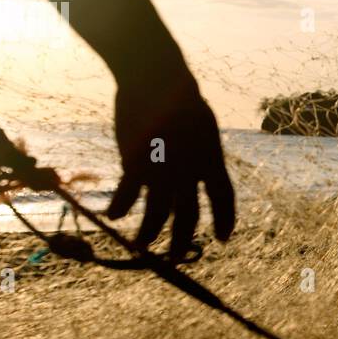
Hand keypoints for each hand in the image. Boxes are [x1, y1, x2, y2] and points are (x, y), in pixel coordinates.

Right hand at [106, 72, 235, 260]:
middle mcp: (190, 170)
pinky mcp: (136, 162)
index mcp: (211, 158)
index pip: (224, 197)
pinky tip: (112, 218)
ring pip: (157, 215)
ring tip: (141, 248)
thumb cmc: (177, 95)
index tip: (223, 239)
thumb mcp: (200, 124)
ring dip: (148, 235)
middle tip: (176, 260)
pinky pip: (127, 195)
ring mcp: (163, 168)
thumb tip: (196, 170)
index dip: (225, 220)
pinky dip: (119, 209)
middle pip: (188, 216)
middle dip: (182, 242)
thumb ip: (199, 151)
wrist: (155, 78)